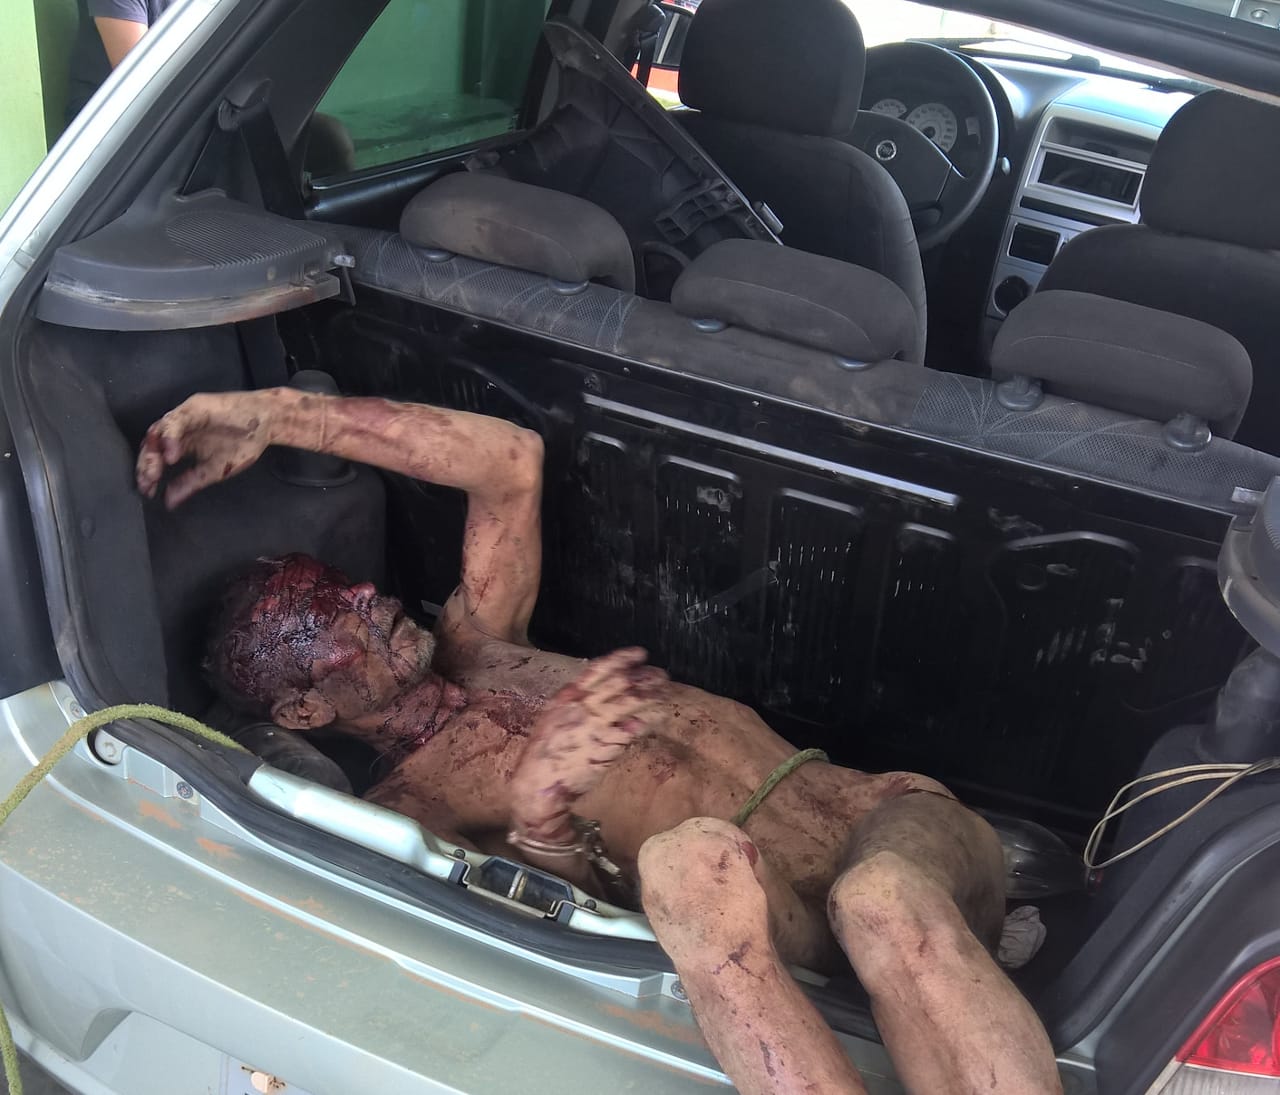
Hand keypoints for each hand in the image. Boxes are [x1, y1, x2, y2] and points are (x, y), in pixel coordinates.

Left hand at [135, 391, 283, 507]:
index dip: (149, 474)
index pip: (157, 457)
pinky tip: (172, 455)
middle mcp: (179, 428)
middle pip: (152, 444)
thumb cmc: (244, 442)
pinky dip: (171, 437)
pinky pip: (176, 421)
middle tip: (148, 483)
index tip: (149, 490)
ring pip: (159, 431)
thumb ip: (191, 483)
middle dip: (147, 465)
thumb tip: (169, 502)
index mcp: (182, 443)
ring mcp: (185, 416)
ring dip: (155, 452)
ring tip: (155, 472)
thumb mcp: (215, 470)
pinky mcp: (194, 406)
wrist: (268, 421)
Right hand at [510, 648, 668, 843]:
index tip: (640, 654)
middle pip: (621, 682)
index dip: (622, 659)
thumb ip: (574, 704)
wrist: (538, 782)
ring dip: (652, 695)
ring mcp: (597, 723)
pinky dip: (650, 719)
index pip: (599, 669)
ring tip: (666, 693)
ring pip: (631, 701)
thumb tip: (599, 695)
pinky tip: (660, 716)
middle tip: (661, 675)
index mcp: (568, 696)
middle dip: (644, 676)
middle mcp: (583, 705)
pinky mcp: (607, 744)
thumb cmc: (545, 753)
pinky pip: (635, 726)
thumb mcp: (553, 718)